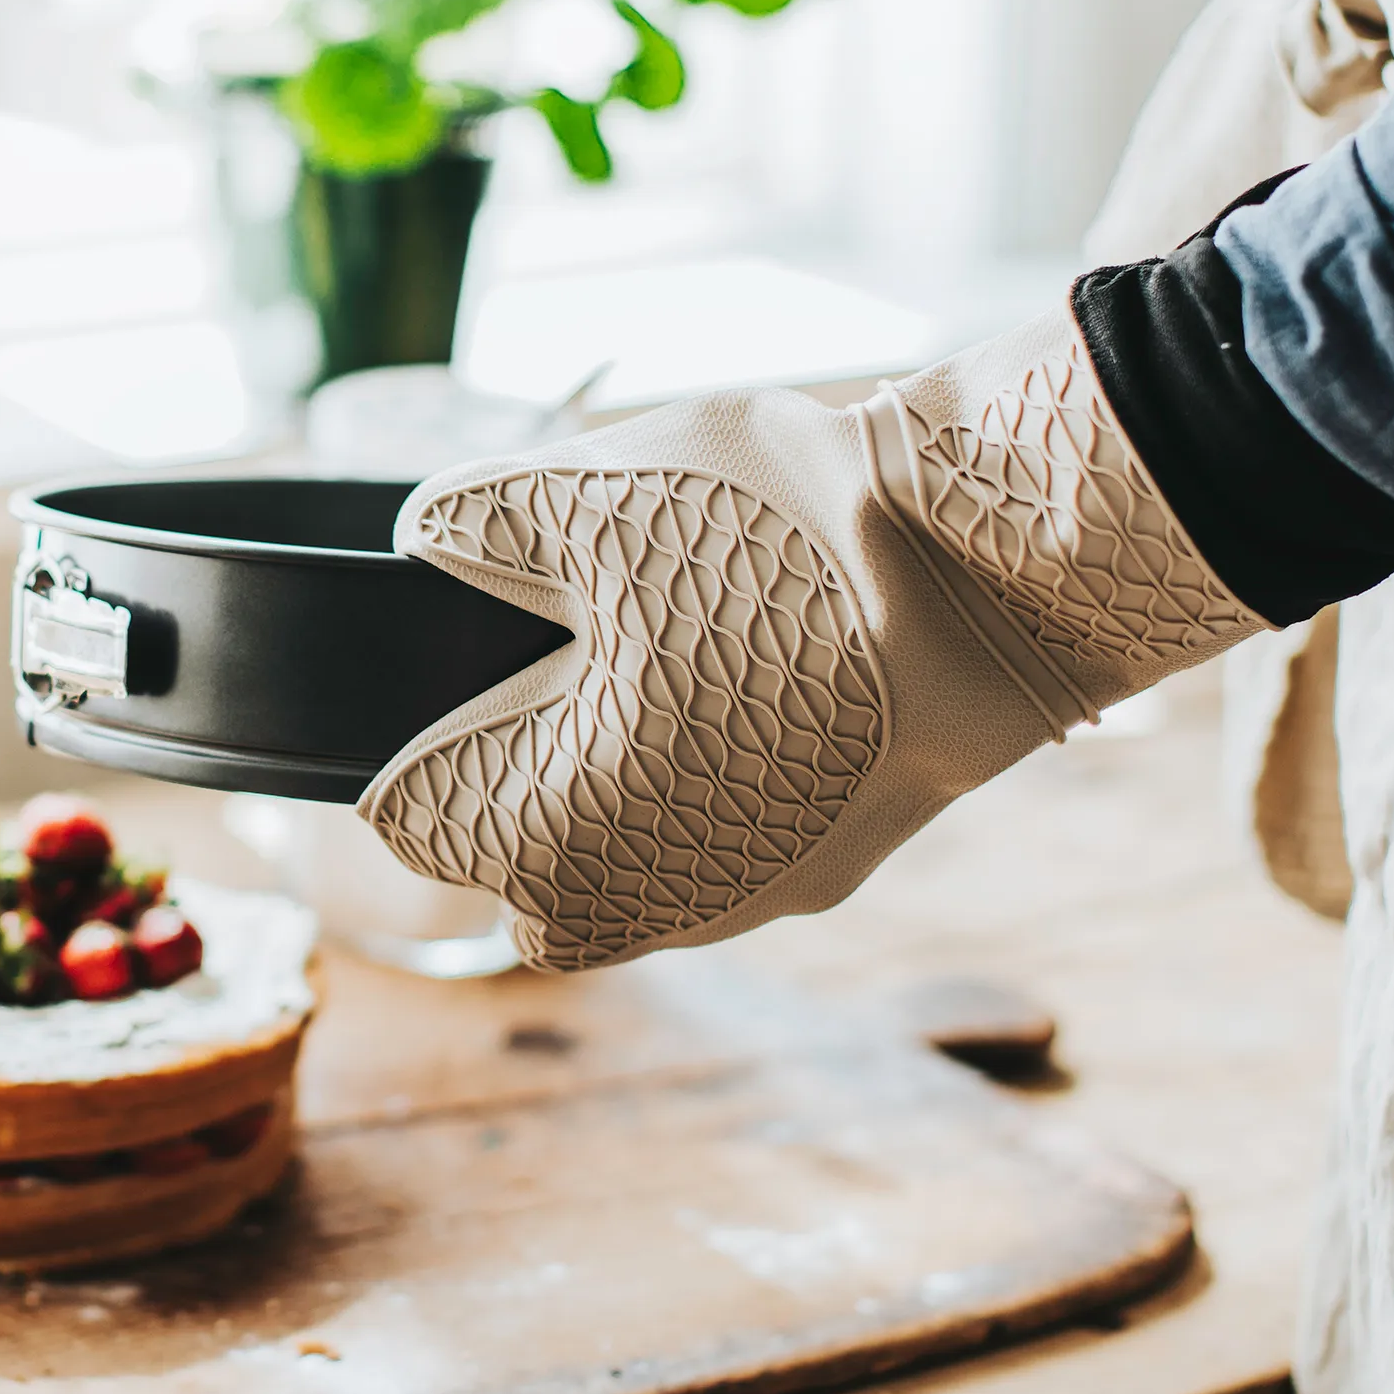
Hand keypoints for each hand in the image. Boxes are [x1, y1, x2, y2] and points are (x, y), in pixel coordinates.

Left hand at [358, 312, 1261, 969]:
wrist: (985, 579)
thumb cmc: (772, 539)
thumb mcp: (586, 491)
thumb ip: (474, 523)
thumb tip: (428, 539)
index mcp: (545, 829)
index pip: (412, 824)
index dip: (408, 737)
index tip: (439, 673)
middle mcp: (636, 901)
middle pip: (511, 875)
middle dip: (502, 789)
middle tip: (535, 675)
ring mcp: (742, 902)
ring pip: (616, 881)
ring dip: (601, 805)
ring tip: (639, 678)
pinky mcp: (827, 876)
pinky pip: (715, 858)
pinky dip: (700, 797)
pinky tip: (736, 697)